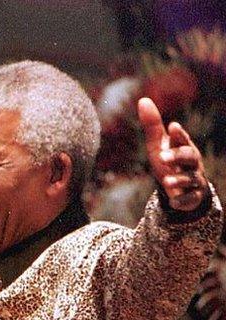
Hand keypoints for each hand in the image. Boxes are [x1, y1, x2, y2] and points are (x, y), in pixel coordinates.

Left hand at [138, 97, 209, 211]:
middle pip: (190, 156)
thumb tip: (143, 100)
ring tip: (167, 181)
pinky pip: (189, 199)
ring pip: (191, 178)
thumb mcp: (158, 145)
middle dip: (178, 156)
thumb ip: (153, 125)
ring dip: (179, 179)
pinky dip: (182, 201)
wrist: (180, 187)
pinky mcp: (192, 197)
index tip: (173, 127)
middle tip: (163, 157)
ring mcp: (193, 180)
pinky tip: (174, 202)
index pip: (182, 139)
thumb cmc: (169, 160)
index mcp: (183, 147)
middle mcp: (192, 162)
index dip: (179, 134)